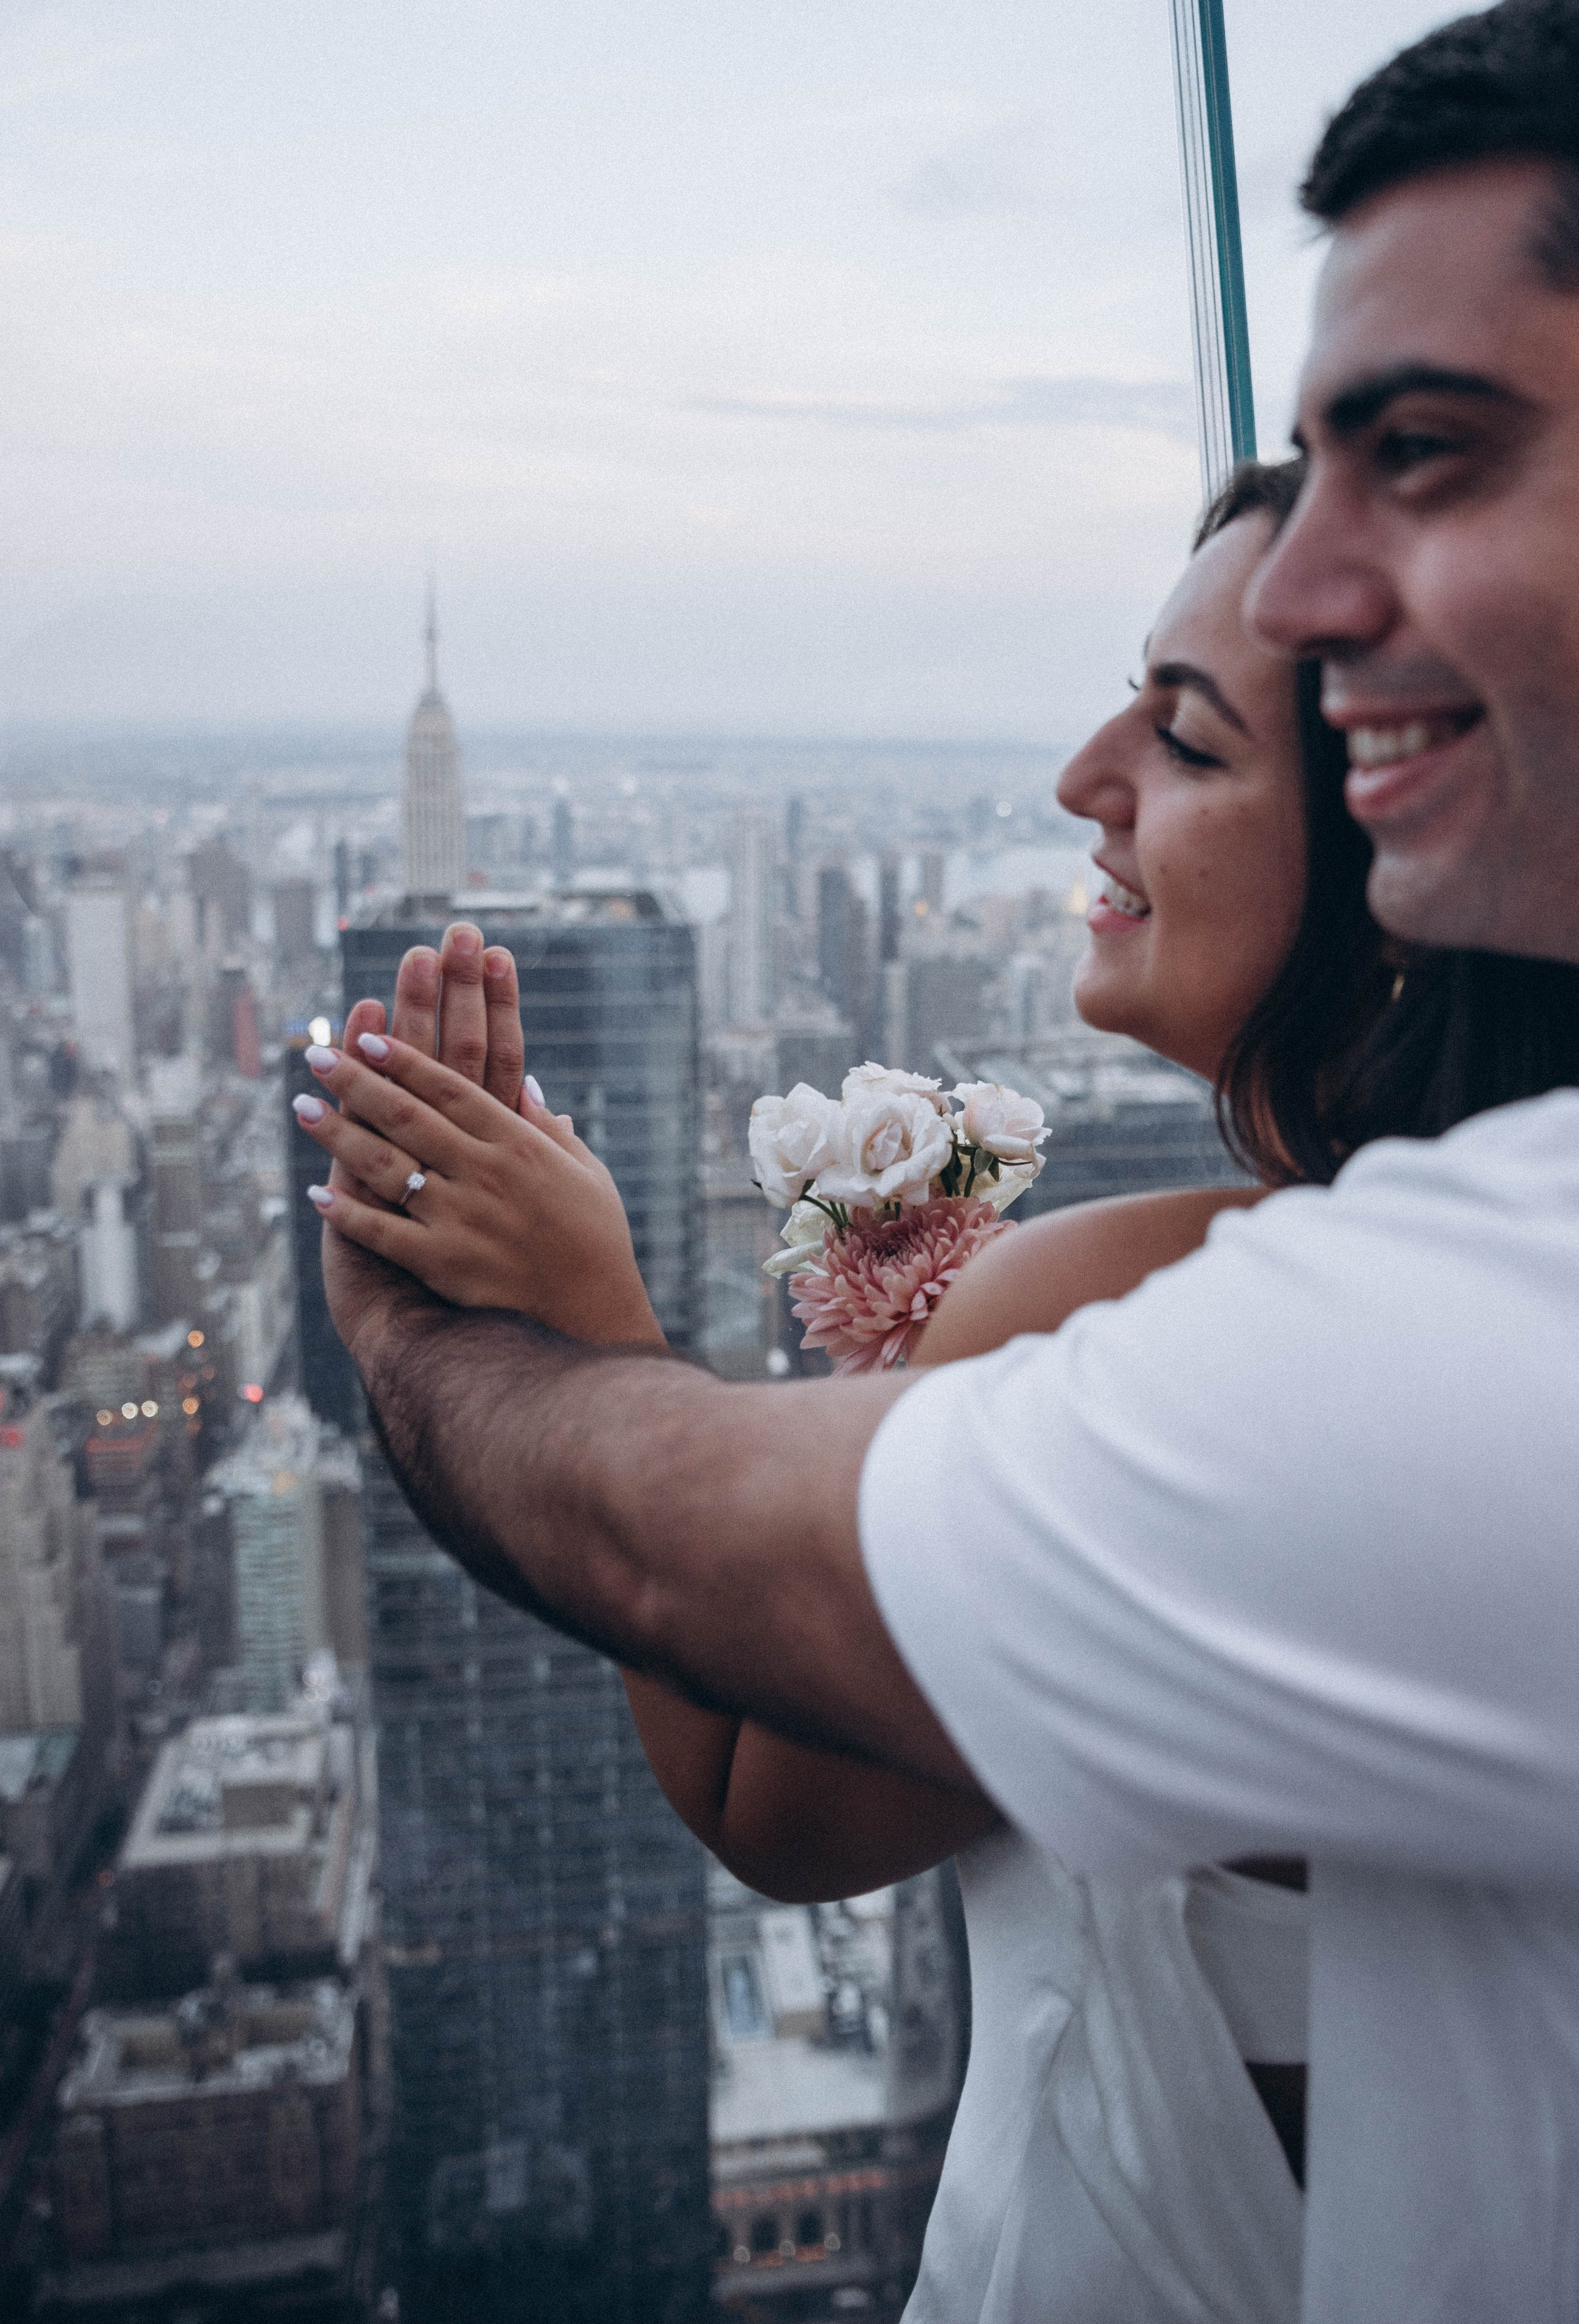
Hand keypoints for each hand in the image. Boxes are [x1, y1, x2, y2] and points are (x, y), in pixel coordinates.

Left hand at [297, 1034, 664, 1345]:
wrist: (594, 1317)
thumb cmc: (595, 1241)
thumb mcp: (587, 1172)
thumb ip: (549, 1128)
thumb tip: (525, 1082)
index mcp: (519, 1145)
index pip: (450, 1089)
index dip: (405, 1061)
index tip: (369, 1037)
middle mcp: (484, 1174)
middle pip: (407, 1116)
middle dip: (356, 1082)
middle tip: (317, 1057)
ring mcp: (460, 1218)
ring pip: (384, 1165)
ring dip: (337, 1134)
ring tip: (301, 1107)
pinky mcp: (443, 1263)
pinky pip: (382, 1232)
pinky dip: (347, 1212)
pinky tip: (315, 1194)